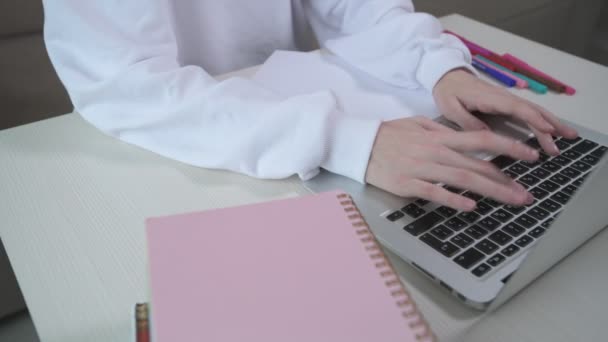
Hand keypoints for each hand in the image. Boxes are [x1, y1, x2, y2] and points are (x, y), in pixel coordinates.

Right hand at [365, 116, 535, 210]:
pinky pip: (434, 193)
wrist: (358, 144)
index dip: (509, 147)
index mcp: (439, 137)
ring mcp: (421, 168)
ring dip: (490, 191)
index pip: (481, 140)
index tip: (530, 155)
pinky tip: (471, 207)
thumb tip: (463, 136)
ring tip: (511, 201)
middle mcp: (435, 152)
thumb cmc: (387, 135)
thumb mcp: (416, 124)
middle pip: (477, 165)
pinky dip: (454, 199)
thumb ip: (440, 130)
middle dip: (506, 181)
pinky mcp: (407, 184)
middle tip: (526, 194)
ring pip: (462, 179)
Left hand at [433, 69, 577, 154]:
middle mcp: (503, 97)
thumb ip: (467, 121)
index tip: (547, 130)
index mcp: (490, 98)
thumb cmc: (448, 92)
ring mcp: (507, 99)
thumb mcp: (450, 108)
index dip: (533, 119)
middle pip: (532, 110)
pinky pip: (528, 112)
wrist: (446, 76)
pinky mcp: (506, 103)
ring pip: (534, 111)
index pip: (517, 108)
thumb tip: (487, 135)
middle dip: (551, 124)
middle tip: (567, 139)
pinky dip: (542, 120)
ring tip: (568, 136)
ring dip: (552, 123)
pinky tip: (552, 131)